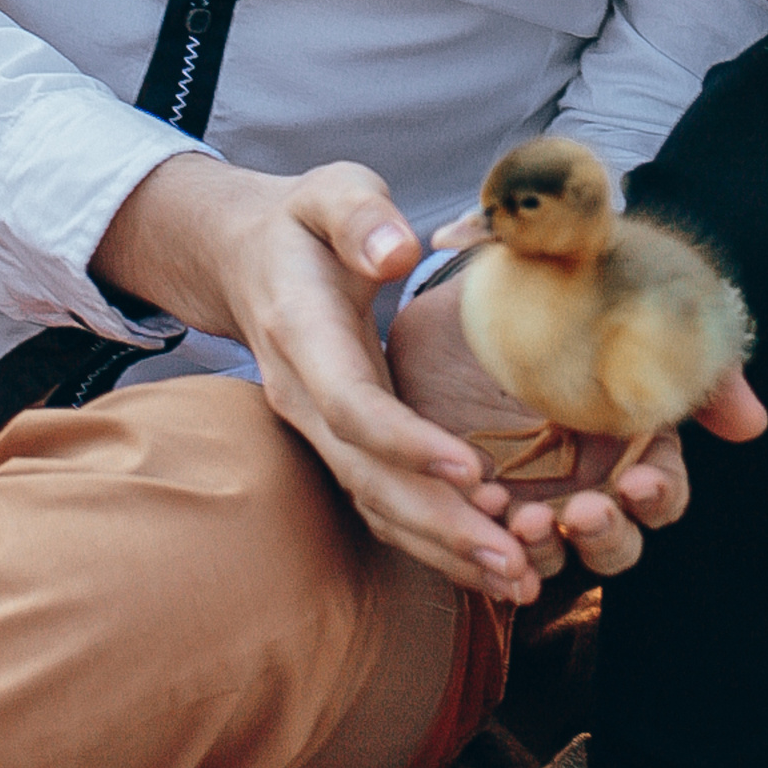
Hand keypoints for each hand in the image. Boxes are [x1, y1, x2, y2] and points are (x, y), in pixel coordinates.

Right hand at [93, 150, 546, 605]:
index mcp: (302, 335)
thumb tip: (396, 250)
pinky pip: (383, 505)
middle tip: (512, 554)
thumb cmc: (304, 222)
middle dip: (438, 522)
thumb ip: (360, 215)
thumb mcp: (330, 191)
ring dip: (443, 548)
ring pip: (375, 505)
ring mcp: (317, 431)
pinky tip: (491, 565)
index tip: (471, 469)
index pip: (351, 405)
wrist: (250, 257)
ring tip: (517, 576)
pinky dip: (433, 541)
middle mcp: (303, 398)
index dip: (406, 443)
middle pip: (367, 478)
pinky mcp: (341, 446)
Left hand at [389, 269, 765, 582]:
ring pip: (556, 554)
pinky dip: (491, 542)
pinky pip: (490, 539)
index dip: (657, 497)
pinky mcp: (481, 492)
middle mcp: (591, 478)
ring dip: (548, 550)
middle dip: (606, 536)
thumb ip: (696, 362)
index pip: (662, 495)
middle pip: (617, 542)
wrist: (490, 278)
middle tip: (583, 512)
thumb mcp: (638, 313)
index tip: (637, 482)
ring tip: (525, 522)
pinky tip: (481, 510)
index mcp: (635, 442)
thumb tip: (751, 425)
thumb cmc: (577, 295)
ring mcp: (534, 491)